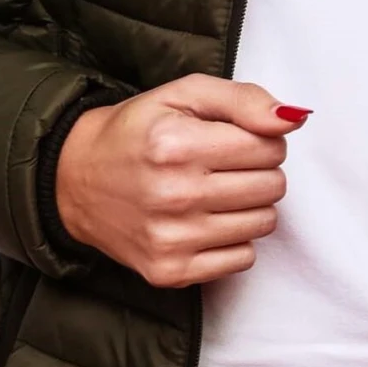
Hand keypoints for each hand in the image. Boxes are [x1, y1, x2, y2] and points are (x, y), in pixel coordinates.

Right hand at [52, 73, 310, 287]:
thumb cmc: (137, 131)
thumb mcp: (183, 95)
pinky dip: (233, 239)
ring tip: (215, 192)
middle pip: (271, 186)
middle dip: (258, 171)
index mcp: (176, 144)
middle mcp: (173, 194)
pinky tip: (205, 221)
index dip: (261, 140)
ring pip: (264, 223)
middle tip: (225, 166)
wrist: (75, 179)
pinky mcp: (169, 271)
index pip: (270, 148)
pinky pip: (243, 259)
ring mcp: (171, 239)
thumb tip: (293, 120)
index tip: (235, 140)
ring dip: (249, 205)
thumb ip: (243, 99)